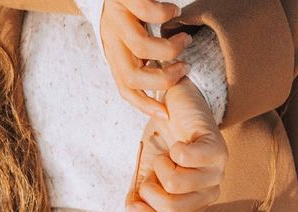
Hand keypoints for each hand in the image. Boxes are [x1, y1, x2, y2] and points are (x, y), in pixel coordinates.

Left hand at [100, 0, 193, 118]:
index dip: (144, 105)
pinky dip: (166, 14)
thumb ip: (141, 59)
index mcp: (115, 55)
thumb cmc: (126, 12)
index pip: (125, 89)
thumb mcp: (127, 40)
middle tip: (184, 67)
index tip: (166, 114)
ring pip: (140, 47)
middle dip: (163, 79)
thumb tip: (166, 82)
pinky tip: (174, 11)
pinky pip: (146, 11)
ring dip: (169, 48)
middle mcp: (112, 40)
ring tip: (185, 39)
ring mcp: (116, 19)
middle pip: (132, 75)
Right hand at [125, 77, 227, 211]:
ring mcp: (216, 172)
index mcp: (195, 205)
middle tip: (150, 172)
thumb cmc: (162, 142)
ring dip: (158, 166)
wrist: (176, 107)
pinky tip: (177, 143)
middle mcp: (210, 193)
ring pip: (175, 185)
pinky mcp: (218, 149)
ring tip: (164, 155)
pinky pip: (185, 159)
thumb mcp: (145, 173)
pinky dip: (171, 150)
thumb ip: (138, 197)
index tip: (131, 205)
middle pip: (172, 210)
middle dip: (149, 191)